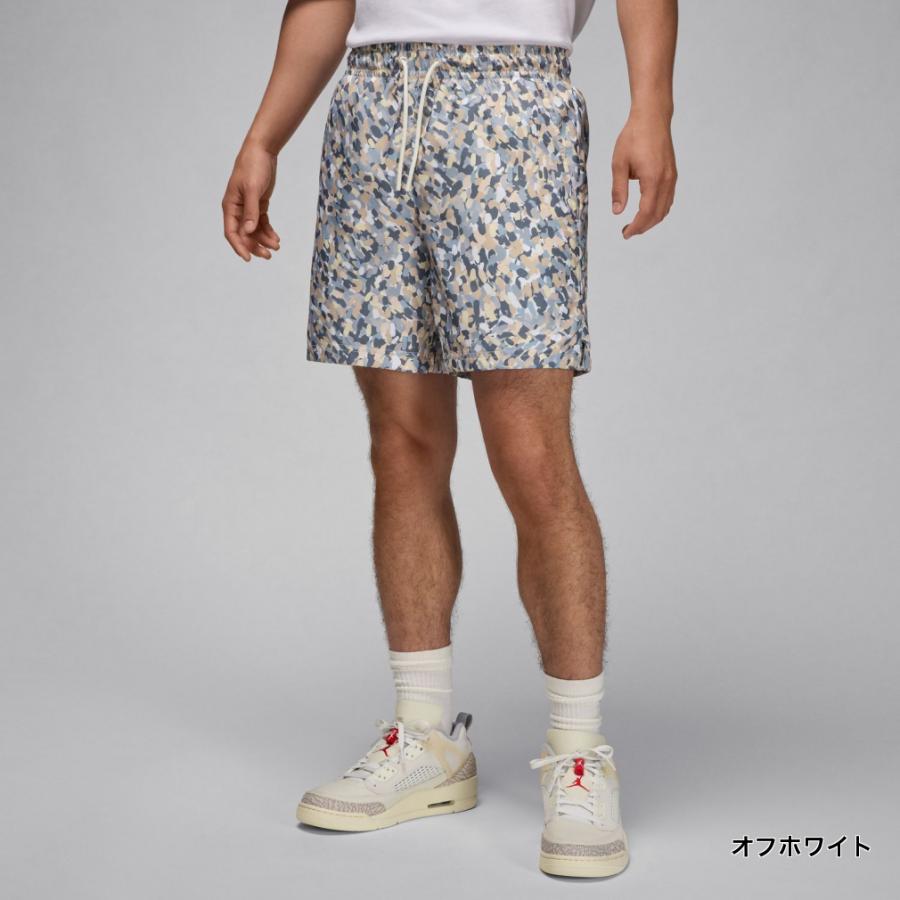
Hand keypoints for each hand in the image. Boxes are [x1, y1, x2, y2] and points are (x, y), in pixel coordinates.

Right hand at [222, 143, 279, 260]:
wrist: (262, 152)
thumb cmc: (252, 167)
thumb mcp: (252, 189)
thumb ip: (251, 211)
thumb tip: (247, 231)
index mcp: (230, 206)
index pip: (231, 231)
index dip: (239, 246)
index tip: (248, 258)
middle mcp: (237, 209)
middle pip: (244, 234)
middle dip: (255, 246)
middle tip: (268, 255)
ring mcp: (248, 208)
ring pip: (254, 230)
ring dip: (264, 240)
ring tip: (276, 247)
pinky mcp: (259, 205)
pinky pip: (262, 223)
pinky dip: (268, 231)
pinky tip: (276, 238)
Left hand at [611, 111, 676, 238]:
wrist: (652, 117)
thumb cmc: (633, 137)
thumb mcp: (619, 164)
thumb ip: (618, 189)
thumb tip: (617, 212)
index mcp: (653, 179)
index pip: (646, 212)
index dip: (636, 227)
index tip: (625, 234)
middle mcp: (666, 180)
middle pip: (657, 214)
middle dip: (643, 227)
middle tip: (627, 231)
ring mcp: (671, 177)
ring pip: (665, 208)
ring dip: (651, 220)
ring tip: (635, 223)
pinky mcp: (672, 174)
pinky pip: (668, 199)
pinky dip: (658, 210)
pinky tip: (646, 210)